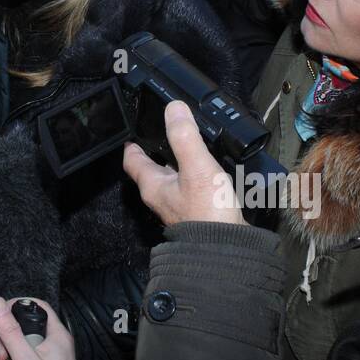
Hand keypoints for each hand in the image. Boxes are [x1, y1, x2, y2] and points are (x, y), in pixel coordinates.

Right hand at [0, 297, 75, 359]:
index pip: (38, 306)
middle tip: (2, 351)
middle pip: (24, 326)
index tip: (0, 313)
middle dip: (7, 338)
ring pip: (20, 344)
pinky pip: (22, 356)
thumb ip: (11, 332)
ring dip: (6, 352)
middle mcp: (54, 344)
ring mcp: (47, 356)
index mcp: (57, 335)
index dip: (17, 306)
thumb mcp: (25, 358)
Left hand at [123, 101, 244, 226]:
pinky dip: (198, 174)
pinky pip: (194, 187)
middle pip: (154, 167)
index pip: (133, 159)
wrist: (226, 250)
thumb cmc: (207, 213)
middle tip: (168, 129)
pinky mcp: (199, 211)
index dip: (132, 142)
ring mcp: (180, 205)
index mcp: (153, 185)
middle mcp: (162, 196)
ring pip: (175, 176)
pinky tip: (211, 168)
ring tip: (191, 142)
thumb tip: (174, 108)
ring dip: (180, 160)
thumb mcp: (195, 166)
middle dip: (159, 148)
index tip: (136, 127)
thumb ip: (184, 136)